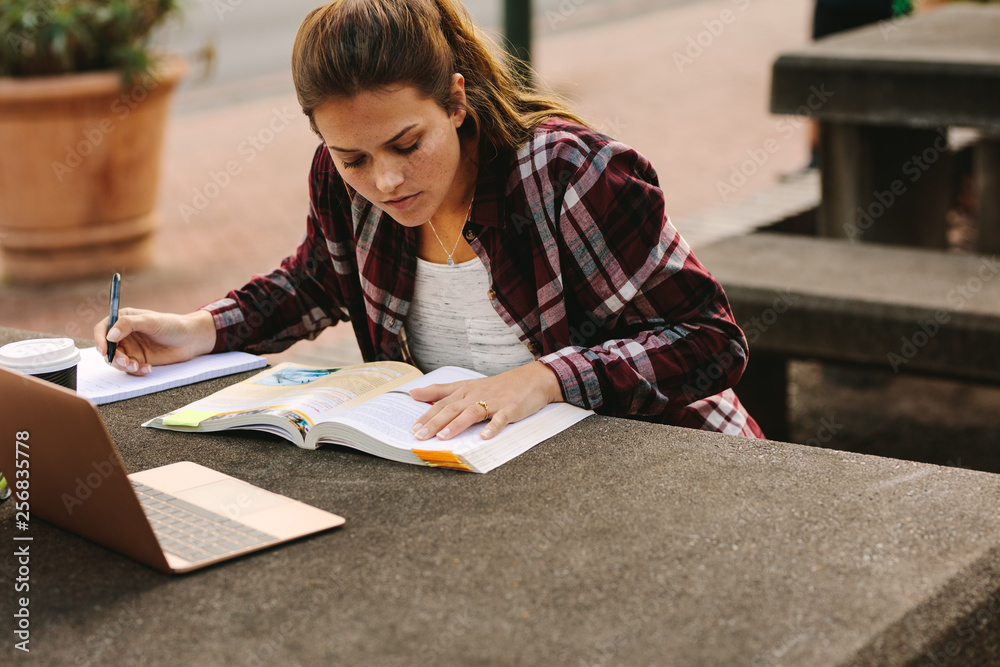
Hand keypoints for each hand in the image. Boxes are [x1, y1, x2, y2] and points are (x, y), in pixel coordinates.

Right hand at [92, 308, 216, 375]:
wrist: (191, 339)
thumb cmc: (172, 325)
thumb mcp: (150, 321)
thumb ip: (129, 324)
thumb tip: (110, 335)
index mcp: (123, 319)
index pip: (102, 328)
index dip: (100, 339)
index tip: (104, 350)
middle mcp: (124, 334)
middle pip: (107, 348)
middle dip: (114, 357)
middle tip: (126, 362)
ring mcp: (131, 348)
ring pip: (117, 360)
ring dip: (124, 365)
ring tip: (137, 366)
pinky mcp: (139, 359)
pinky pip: (130, 368)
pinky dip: (136, 370)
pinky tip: (148, 368)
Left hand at [409, 361, 562, 440]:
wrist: (531, 379)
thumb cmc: (498, 386)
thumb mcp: (467, 385)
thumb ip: (440, 391)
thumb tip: (413, 393)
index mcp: (465, 391)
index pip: (442, 403)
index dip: (427, 415)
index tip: (413, 428)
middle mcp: (476, 395)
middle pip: (452, 408)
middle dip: (435, 422)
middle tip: (420, 435)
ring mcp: (494, 402)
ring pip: (472, 412)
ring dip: (457, 425)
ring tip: (443, 437)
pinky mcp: (510, 409)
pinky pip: (500, 418)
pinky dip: (492, 427)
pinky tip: (484, 437)